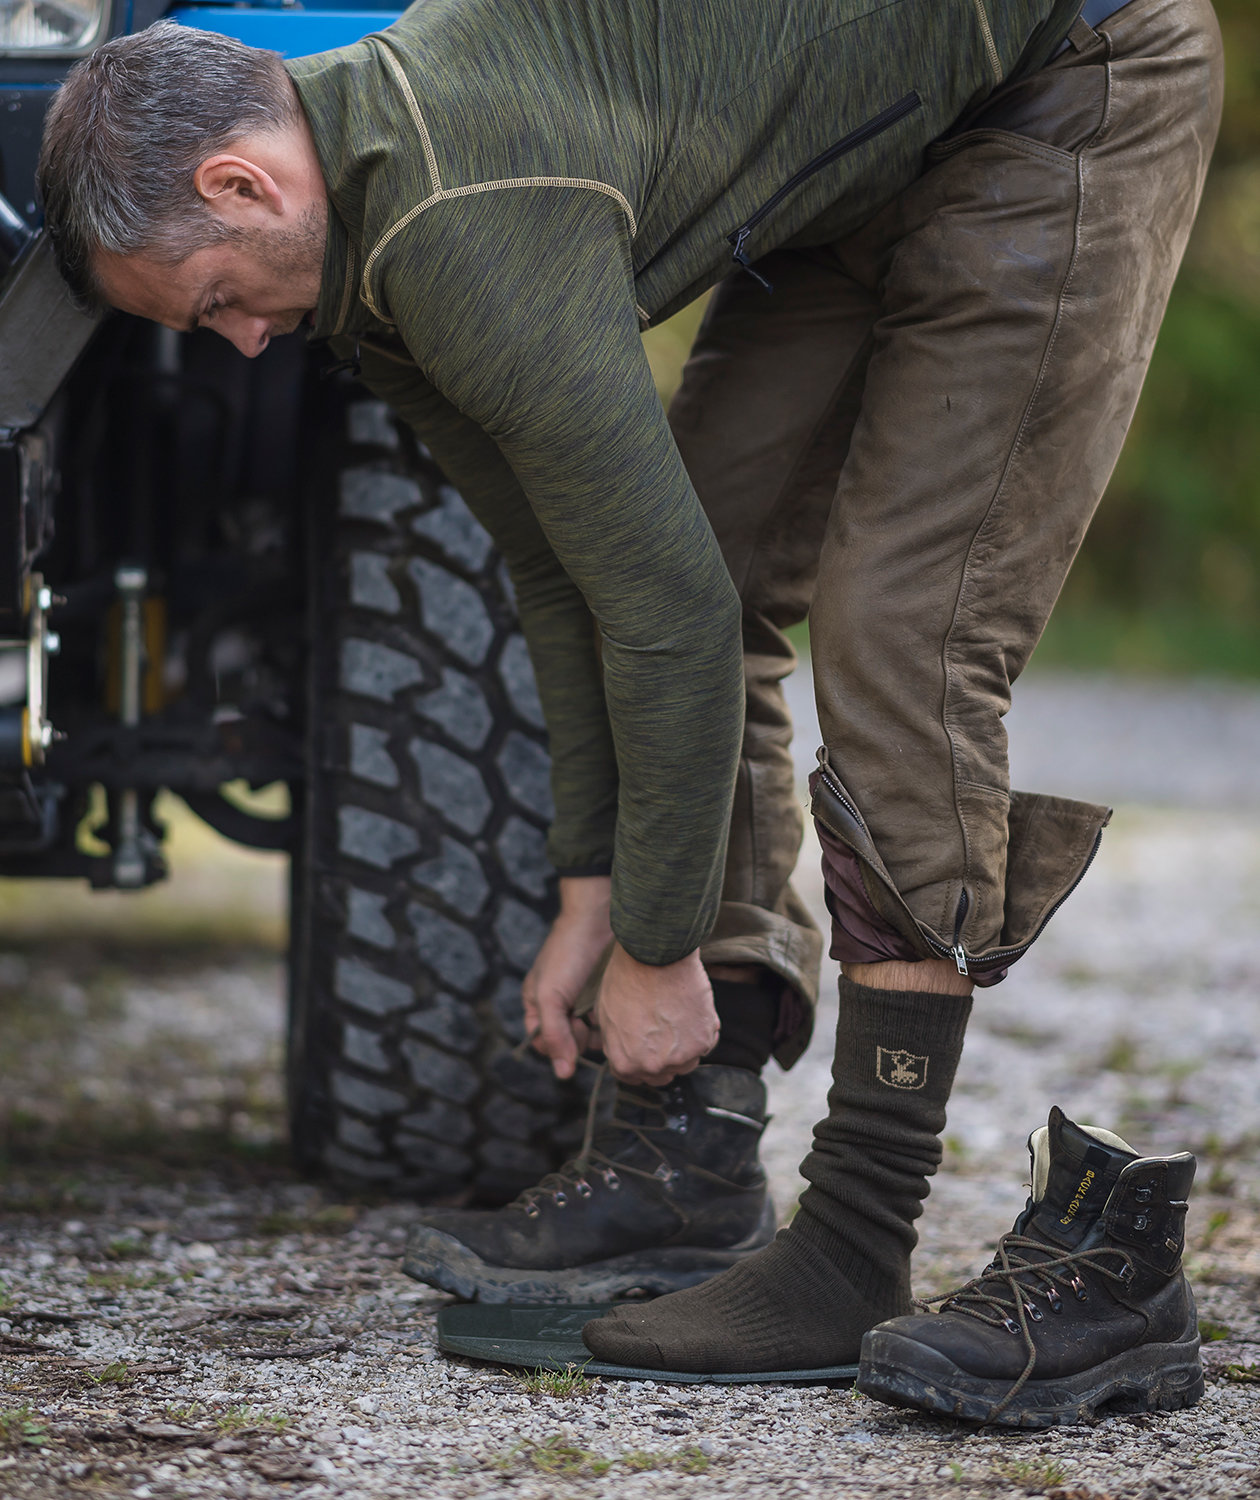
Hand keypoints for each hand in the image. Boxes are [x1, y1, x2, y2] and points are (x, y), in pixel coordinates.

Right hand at [523, 876, 612, 1079]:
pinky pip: (611, 1017)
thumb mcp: (550, 994)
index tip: (574, 1028)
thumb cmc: (568, 953)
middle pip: (572, 1042)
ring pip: (595, 1033)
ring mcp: (586, 1000)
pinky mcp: (608, 994)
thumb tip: (563, 1074)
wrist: (600, 917)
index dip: (560, 1044)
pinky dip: (615, 1016)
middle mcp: (561, 1006)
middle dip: (583, 1036)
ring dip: (602, 1028)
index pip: (546, 1044)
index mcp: (537, 1005)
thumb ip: (554, 1034)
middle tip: (591, 1017)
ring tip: (607, 1008)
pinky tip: (621, 1004)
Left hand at [594, 944, 718, 1084]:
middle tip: (665, 1030)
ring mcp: (679, 1057)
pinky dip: (703, 1029)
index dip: (641, 1061)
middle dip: (663, 1057)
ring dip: (685, 1045)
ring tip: (679, 1016)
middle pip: (663, 1074)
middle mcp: (652, 1067)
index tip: (648, 1048)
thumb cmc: (627, 978)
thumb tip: (623, 1049)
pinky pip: (706, 1044)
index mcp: (624, 1063)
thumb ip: (615, 1042)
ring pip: (687, 1062)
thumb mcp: (606, 1015)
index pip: (635, 1077)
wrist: (654, 956)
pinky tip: (693, 1009)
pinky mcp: (702, 1042)